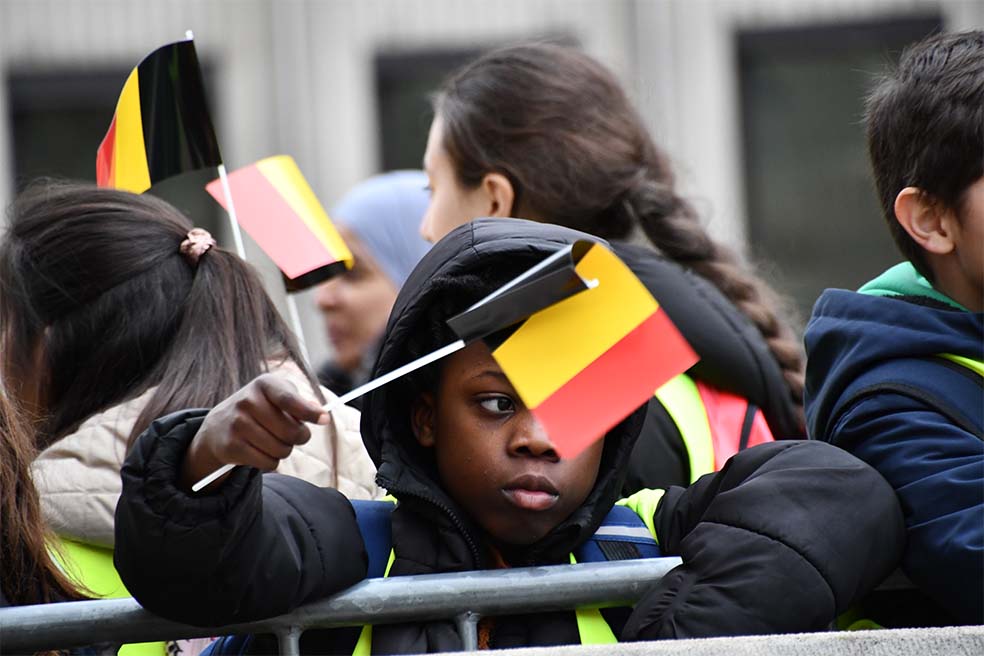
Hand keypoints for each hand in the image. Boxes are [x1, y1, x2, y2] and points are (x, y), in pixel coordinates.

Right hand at [180, 373, 329, 491]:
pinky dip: (272, 462)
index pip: (289, 399)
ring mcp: (237, 424)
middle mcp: (247, 401)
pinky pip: (268, 463)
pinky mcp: (231, 446)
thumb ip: (300, 402)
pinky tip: (262, 451)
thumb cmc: (260, 409)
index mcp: (264, 384)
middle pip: (291, 431)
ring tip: (274, 442)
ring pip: (281, 450)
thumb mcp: (277, 395)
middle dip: (299, 437)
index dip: (309, 411)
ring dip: (285, 451)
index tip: (325, 419)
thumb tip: (321, 413)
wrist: (218, 425)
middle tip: (294, 435)